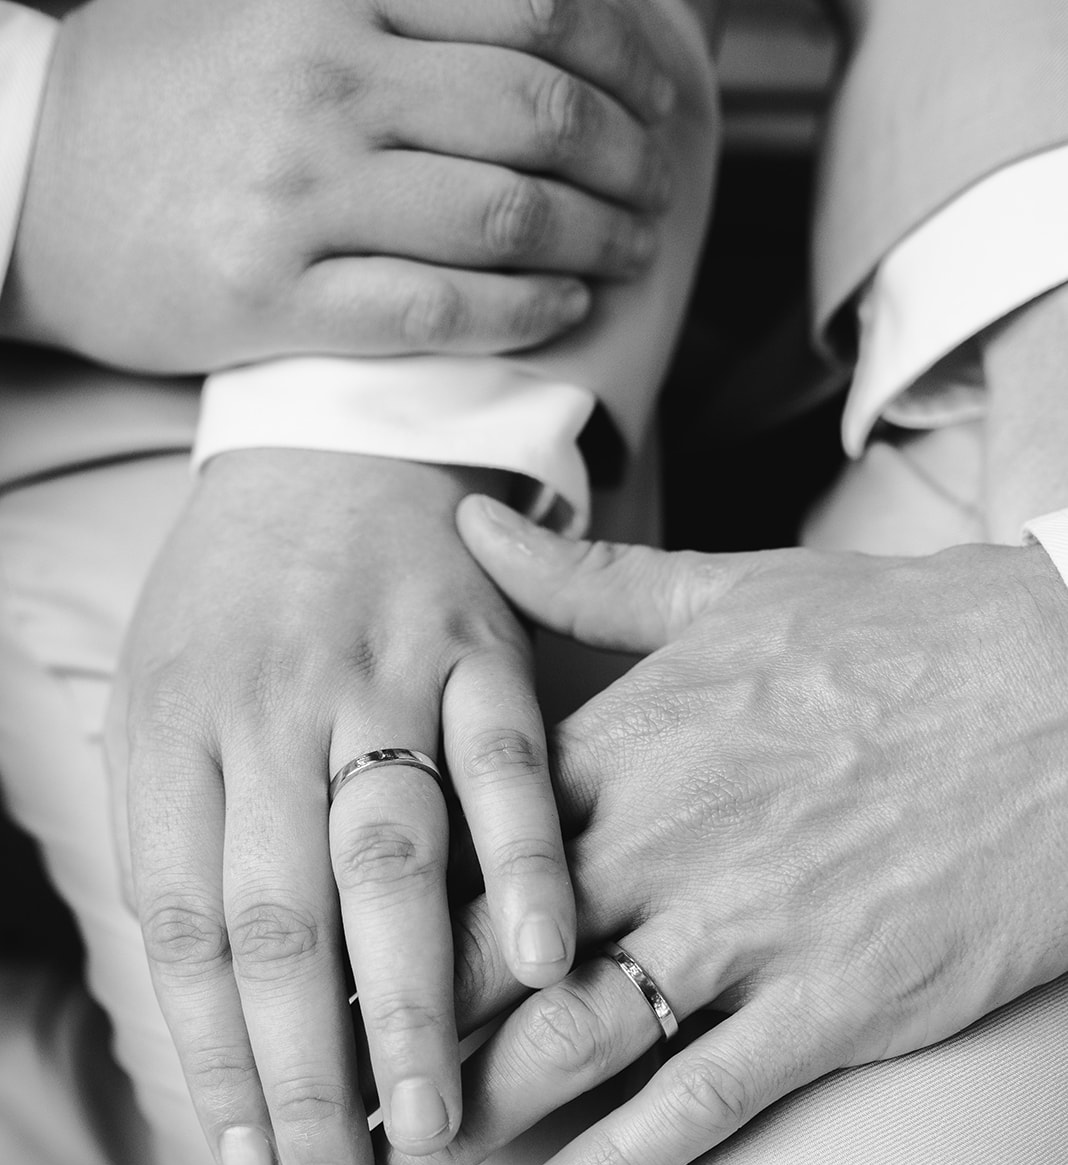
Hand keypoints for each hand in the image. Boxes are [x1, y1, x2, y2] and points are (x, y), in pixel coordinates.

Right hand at [1, 0, 677, 370]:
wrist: (33, 186)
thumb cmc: (160, 92)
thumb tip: (528, 11)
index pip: (527, 5)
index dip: (621, 56)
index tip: (657, 98)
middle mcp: (324, 81)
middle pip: (535, 113)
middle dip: (625, 157)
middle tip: (657, 188)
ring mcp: (300, 196)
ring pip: (499, 215)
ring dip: (593, 238)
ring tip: (628, 252)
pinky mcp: (277, 298)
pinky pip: (437, 310)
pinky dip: (521, 311)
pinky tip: (562, 308)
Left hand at [105, 456, 576, 1164]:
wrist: (335, 431)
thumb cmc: (242, 590)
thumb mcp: (163, 688)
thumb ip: (173, 831)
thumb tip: (195, 1005)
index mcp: (176, 731)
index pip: (188, 927)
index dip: (215, 1055)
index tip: (248, 1160)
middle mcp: (269, 711)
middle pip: (280, 919)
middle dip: (306, 1070)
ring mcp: (381, 677)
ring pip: (388, 860)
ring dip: (407, 1002)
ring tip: (428, 1126)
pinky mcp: (485, 651)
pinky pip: (507, 765)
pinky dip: (522, 861)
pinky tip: (537, 966)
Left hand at [370, 500, 1067, 1164]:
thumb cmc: (904, 637)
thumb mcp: (733, 588)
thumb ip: (588, 583)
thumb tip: (476, 526)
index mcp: (630, 741)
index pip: (458, 845)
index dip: (366, 916)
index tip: (293, 971)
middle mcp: (667, 839)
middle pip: (488, 958)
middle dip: (382, 1042)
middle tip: (301, 1109)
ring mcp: (751, 927)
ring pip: (571, 1040)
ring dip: (462, 1120)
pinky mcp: (835, 1000)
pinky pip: (703, 1097)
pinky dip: (616, 1161)